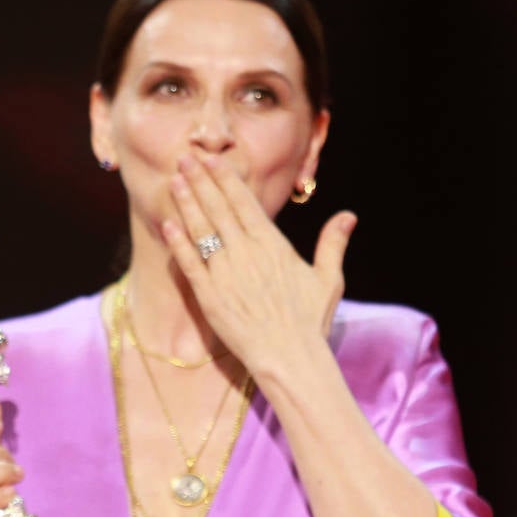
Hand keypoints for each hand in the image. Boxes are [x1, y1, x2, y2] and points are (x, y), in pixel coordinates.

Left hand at [162, 154, 356, 373]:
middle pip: (219, 209)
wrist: (291, 359)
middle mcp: (247, 253)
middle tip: (184, 158)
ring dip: (187, 203)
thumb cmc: (310, 322)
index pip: (244, 202)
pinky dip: (178, 242)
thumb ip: (333, 244)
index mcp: (273, 245)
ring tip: (175, 181)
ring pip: (201, 230)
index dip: (225, 179)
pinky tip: (168, 224)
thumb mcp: (328, 279)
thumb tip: (348, 216)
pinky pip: (190, 263)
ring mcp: (226, 274)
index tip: (211, 160)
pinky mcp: (210, 296)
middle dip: (200, 181)